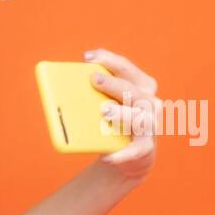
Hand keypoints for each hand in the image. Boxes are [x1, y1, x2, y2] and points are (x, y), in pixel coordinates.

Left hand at [84, 47, 157, 181]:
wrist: (128, 154)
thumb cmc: (114, 122)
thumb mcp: (106, 103)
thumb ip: (94, 94)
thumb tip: (64, 91)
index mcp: (141, 85)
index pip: (126, 68)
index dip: (108, 60)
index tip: (87, 57)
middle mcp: (150, 102)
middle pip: (133, 90)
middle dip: (113, 84)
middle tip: (94, 79)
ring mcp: (150, 125)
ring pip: (139, 118)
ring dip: (122, 113)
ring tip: (104, 111)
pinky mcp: (145, 148)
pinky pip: (135, 150)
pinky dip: (121, 154)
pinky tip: (106, 158)